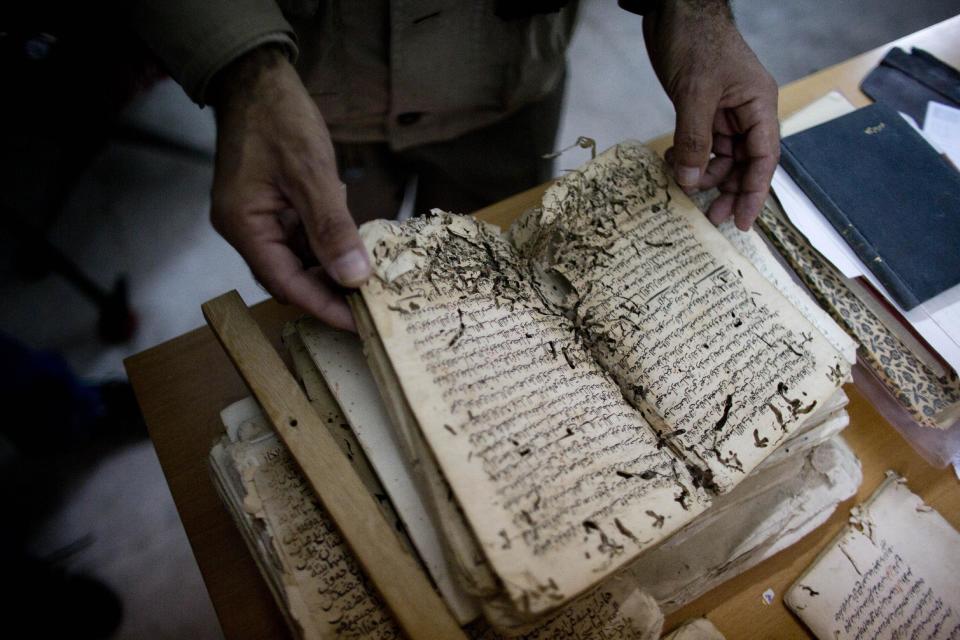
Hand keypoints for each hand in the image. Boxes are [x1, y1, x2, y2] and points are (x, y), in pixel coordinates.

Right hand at [209, 46, 370, 329]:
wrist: (257, 79)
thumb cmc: (278, 118)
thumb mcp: (311, 174)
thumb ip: (332, 228)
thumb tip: (354, 277)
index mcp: (244, 226)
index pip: (286, 284)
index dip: (324, 306)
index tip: (359, 322)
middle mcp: (246, 230)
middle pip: (291, 277)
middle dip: (331, 292)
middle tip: (374, 305)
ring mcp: (258, 219)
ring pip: (299, 260)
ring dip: (334, 268)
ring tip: (373, 280)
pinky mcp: (272, 208)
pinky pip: (303, 237)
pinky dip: (329, 243)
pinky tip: (357, 242)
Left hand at [643, 1, 778, 229]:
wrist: (674, 11)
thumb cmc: (695, 41)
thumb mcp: (694, 92)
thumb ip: (694, 139)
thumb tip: (691, 181)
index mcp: (758, 106)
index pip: (764, 159)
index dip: (755, 193)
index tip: (744, 221)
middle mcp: (747, 112)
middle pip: (744, 164)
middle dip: (727, 190)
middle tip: (711, 217)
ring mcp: (725, 112)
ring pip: (721, 157)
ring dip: (702, 174)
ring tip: (680, 183)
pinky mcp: (703, 110)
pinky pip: (701, 144)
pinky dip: (688, 157)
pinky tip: (672, 160)